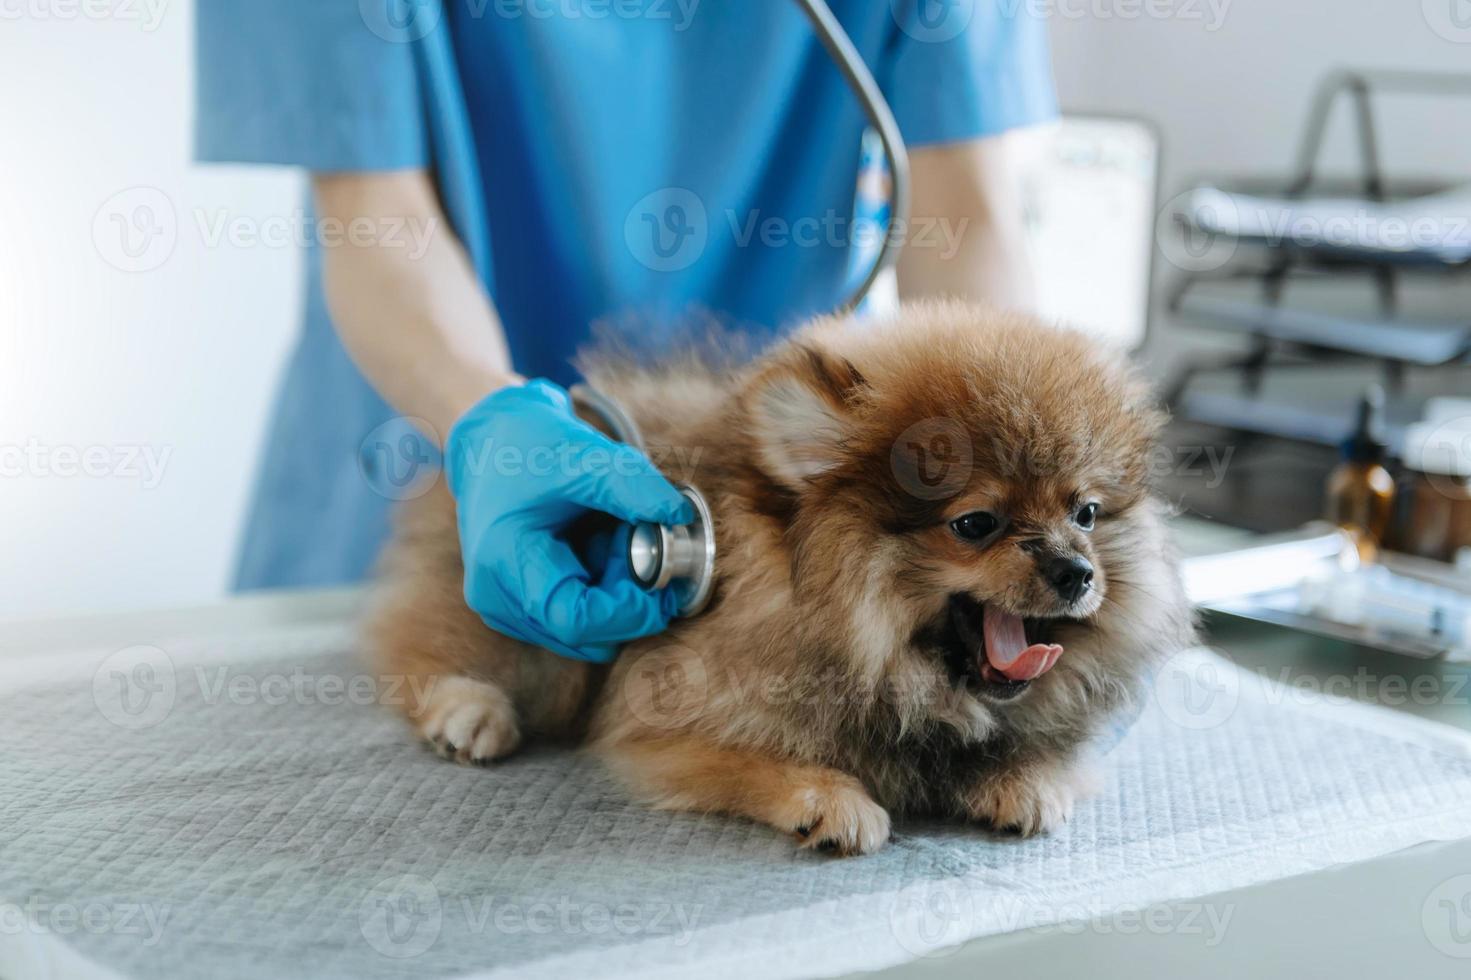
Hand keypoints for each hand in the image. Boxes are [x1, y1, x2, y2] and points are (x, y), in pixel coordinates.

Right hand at [445, 379, 693, 661]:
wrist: (492, 442)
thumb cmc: (531, 445)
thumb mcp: (585, 455)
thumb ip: (633, 486)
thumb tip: (679, 518)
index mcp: (505, 559)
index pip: (573, 619)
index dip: (626, 612)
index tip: (660, 583)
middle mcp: (496, 595)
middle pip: (582, 633)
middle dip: (625, 598)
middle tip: (641, 545)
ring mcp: (503, 607)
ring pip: (582, 633)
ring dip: (613, 596)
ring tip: (613, 539)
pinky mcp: (518, 608)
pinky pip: (573, 621)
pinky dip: (598, 592)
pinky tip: (597, 550)